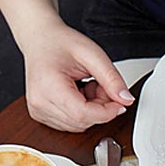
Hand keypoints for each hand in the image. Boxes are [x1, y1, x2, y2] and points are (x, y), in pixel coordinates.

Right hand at [17, 17, 133, 132]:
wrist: (39, 40)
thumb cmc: (59, 43)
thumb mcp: (93, 55)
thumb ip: (112, 79)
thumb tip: (126, 100)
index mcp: (48, 86)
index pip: (83, 114)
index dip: (107, 112)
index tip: (119, 103)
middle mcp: (39, 102)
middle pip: (83, 121)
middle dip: (100, 108)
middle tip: (100, 85)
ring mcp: (38, 110)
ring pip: (79, 125)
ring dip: (91, 111)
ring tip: (86, 87)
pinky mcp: (40, 115)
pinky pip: (70, 123)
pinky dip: (81, 112)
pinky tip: (78, 94)